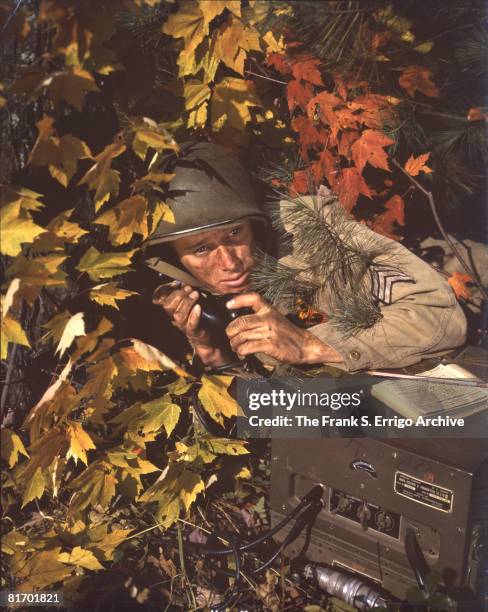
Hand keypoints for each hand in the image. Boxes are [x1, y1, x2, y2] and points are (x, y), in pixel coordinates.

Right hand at [152, 282, 231, 366]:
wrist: (209, 336)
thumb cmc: (199, 316)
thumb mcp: (191, 302)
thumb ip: (185, 293)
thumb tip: (183, 282)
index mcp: (172, 309)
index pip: (160, 299)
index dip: (164, 290)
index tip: (175, 283)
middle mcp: (175, 318)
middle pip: (168, 307)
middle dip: (178, 295)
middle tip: (189, 288)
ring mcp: (183, 325)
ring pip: (178, 315)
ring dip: (187, 303)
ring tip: (196, 294)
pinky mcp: (194, 332)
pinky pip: (191, 324)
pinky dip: (194, 315)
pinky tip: (198, 308)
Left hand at [225, 293, 342, 364]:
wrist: (305, 345)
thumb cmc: (287, 333)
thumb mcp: (274, 318)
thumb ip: (259, 316)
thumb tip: (239, 321)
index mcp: (269, 310)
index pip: (253, 298)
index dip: (238, 300)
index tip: (228, 305)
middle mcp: (268, 319)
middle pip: (241, 321)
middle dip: (230, 331)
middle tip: (230, 336)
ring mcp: (269, 332)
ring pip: (242, 336)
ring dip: (234, 344)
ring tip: (235, 347)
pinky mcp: (270, 345)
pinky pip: (248, 347)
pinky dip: (241, 351)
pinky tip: (242, 353)